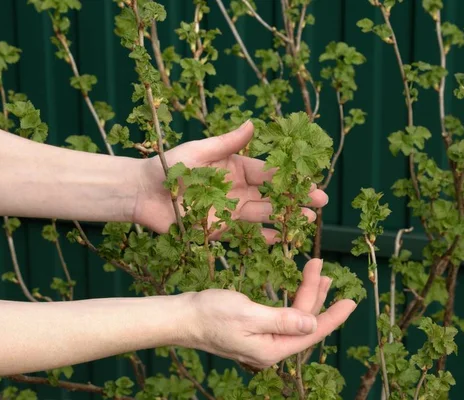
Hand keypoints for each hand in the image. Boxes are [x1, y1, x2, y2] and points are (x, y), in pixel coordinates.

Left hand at [134, 121, 328, 241]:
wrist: (144, 192)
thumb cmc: (169, 166)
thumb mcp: (199, 151)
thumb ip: (227, 142)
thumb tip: (253, 123)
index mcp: (235, 167)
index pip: (268, 171)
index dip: (289, 176)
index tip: (311, 179)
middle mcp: (237, 189)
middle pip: (272, 194)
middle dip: (296, 198)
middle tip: (320, 202)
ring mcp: (230, 210)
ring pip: (264, 213)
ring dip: (285, 217)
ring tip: (307, 221)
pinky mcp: (220, 230)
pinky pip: (245, 234)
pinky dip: (263, 237)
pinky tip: (282, 239)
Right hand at [183, 258, 355, 368]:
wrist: (181, 317)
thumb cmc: (211, 314)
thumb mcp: (248, 314)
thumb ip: (283, 320)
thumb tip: (312, 323)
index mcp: (272, 349)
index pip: (311, 332)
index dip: (332, 317)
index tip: (351, 301)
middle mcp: (269, 348)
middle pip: (302, 322)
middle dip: (315, 295)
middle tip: (321, 267)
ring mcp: (261, 340)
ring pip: (293, 317)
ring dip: (305, 295)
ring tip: (317, 274)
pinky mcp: (253, 330)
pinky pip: (281, 316)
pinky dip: (291, 300)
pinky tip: (296, 290)